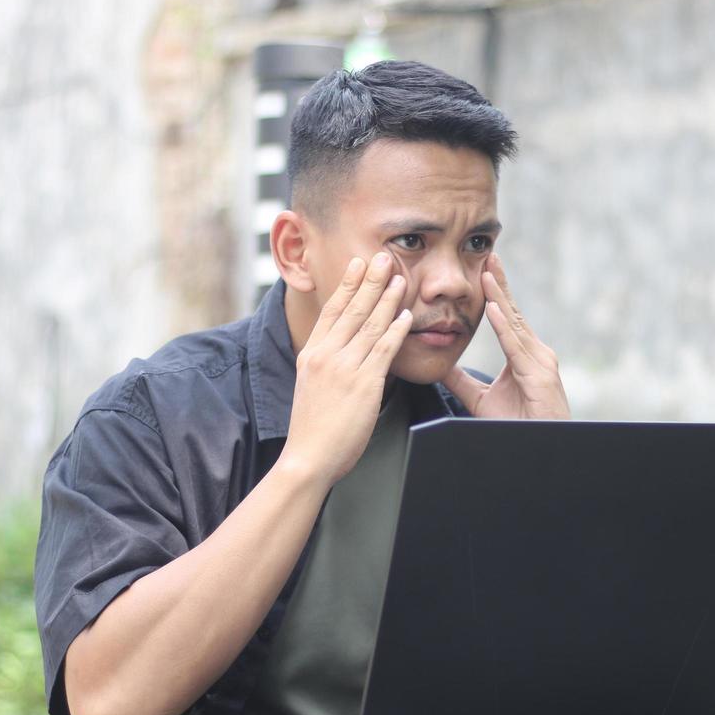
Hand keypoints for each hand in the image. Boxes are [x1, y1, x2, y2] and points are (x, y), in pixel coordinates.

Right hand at [279, 252, 414, 487]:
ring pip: (370, 324)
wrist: (307, 458)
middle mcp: (326, 355)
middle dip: (370, 280)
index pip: (331, 311)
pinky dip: (396, 330)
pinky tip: (406, 315)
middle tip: (383, 256)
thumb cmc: (311, 430)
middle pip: (352, 310)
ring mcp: (344, 368)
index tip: (357, 265)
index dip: (347, 285)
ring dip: (387, 298)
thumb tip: (337, 353)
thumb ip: (324, 365)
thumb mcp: (310, 386)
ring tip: (400, 277)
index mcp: (311, 354)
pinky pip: (383, 350)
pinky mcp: (363, 385)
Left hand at [443, 252, 569, 419]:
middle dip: (499, 285)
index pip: (507, 318)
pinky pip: (516, 348)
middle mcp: (536, 353)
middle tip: (488, 255)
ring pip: (515, 325)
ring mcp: (540, 363)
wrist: (538, 449)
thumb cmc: (517, 426)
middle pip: (513, 313)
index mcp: (524, 355)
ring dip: (499, 298)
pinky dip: (504, 328)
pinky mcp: (539, 377)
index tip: (484, 269)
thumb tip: (441, 366)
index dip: (495, 294)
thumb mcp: (482, 400)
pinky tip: (493, 309)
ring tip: (486, 274)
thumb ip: (463, 382)